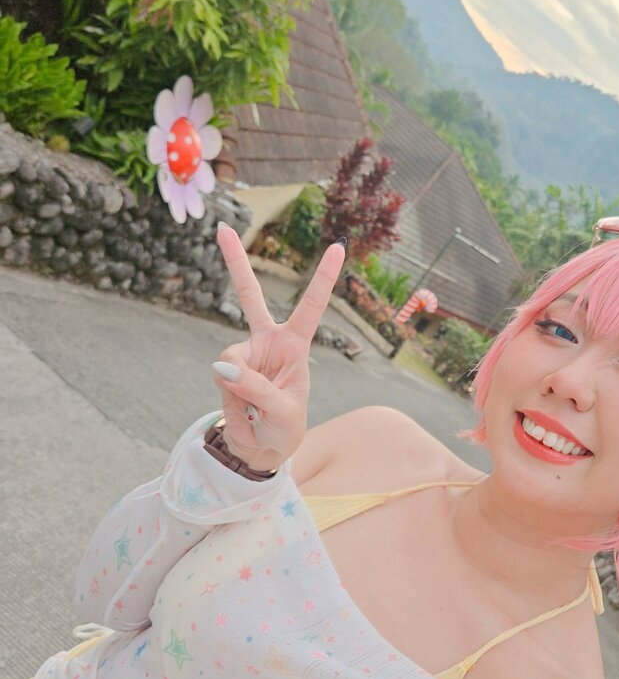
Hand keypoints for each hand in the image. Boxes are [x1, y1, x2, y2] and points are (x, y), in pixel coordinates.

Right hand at [211, 224, 345, 471]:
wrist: (262, 450)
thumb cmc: (285, 429)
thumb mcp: (282, 412)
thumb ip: (254, 387)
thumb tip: (221, 364)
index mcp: (296, 345)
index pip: (311, 305)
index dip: (323, 276)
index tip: (338, 246)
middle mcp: (269, 342)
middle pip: (249, 296)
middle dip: (235, 262)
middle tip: (224, 228)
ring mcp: (245, 354)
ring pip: (230, 357)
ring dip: (240, 387)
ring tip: (256, 409)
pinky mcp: (226, 370)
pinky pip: (220, 375)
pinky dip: (228, 395)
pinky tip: (241, 408)